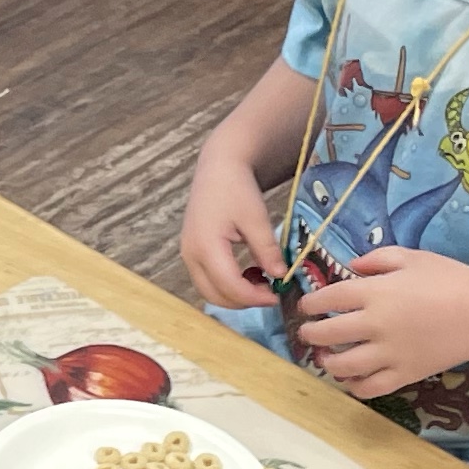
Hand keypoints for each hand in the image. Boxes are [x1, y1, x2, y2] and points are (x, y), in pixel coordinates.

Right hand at [179, 153, 284, 309]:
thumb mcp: (257, 217)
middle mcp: (191, 255)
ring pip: (209, 291)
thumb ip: (267, 249)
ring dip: (234, 294)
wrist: (218, 168)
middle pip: (215, 296)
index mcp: (206, 246)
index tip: (277, 296)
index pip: (230, 286)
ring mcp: (188, 255)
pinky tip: (247, 271)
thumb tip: (280, 276)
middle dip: (243, 300)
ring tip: (260, 279)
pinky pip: (207, 280)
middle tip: (270, 292)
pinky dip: (227, 285)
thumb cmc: (236, 188)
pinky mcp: (192, 252)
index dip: (255, 297)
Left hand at [289, 246, 468, 396]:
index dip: (311, 302)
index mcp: (376, 292)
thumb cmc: (451, 280)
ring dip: (327, 362)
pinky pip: (370, 388)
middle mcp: (376, 324)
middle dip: (310, 333)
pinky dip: (354, 387)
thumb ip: (378, 259)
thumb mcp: (413, 257)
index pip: (329, 298)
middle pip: (327, 333)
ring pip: (343, 366)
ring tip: (325, 357)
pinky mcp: (405, 374)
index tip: (307, 305)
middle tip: (308, 332)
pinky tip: (351, 380)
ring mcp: (389, 353)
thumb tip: (351, 266)